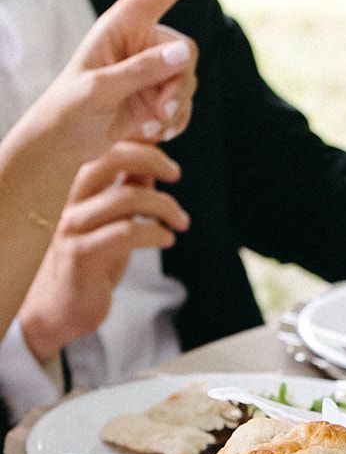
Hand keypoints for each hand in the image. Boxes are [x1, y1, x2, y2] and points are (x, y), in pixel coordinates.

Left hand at [13, 0, 195, 165]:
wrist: (66, 143)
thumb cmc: (70, 109)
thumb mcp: (101, 88)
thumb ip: (142, 69)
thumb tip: (183, 53)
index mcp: (118, 29)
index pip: (150, 0)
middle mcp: (138, 46)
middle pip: (184, 52)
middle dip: (179, 85)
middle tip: (163, 109)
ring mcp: (149, 72)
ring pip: (187, 82)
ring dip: (177, 109)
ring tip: (152, 125)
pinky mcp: (156, 97)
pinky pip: (185, 104)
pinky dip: (175, 121)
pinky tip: (153, 130)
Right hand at [18, 143, 187, 360]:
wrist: (56, 309)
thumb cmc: (87, 263)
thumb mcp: (109, 223)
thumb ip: (125, 193)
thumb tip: (150, 167)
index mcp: (74, 189)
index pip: (102, 150)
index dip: (137, 144)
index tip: (166, 156)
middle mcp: (67, 201)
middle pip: (108, 160)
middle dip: (150, 160)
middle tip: (176, 174)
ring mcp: (71, 227)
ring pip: (124, 198)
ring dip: (164, 206)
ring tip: (181, 221)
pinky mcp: (80, 256)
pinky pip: (124, 234)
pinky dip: (154, 232)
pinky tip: (167, 238)